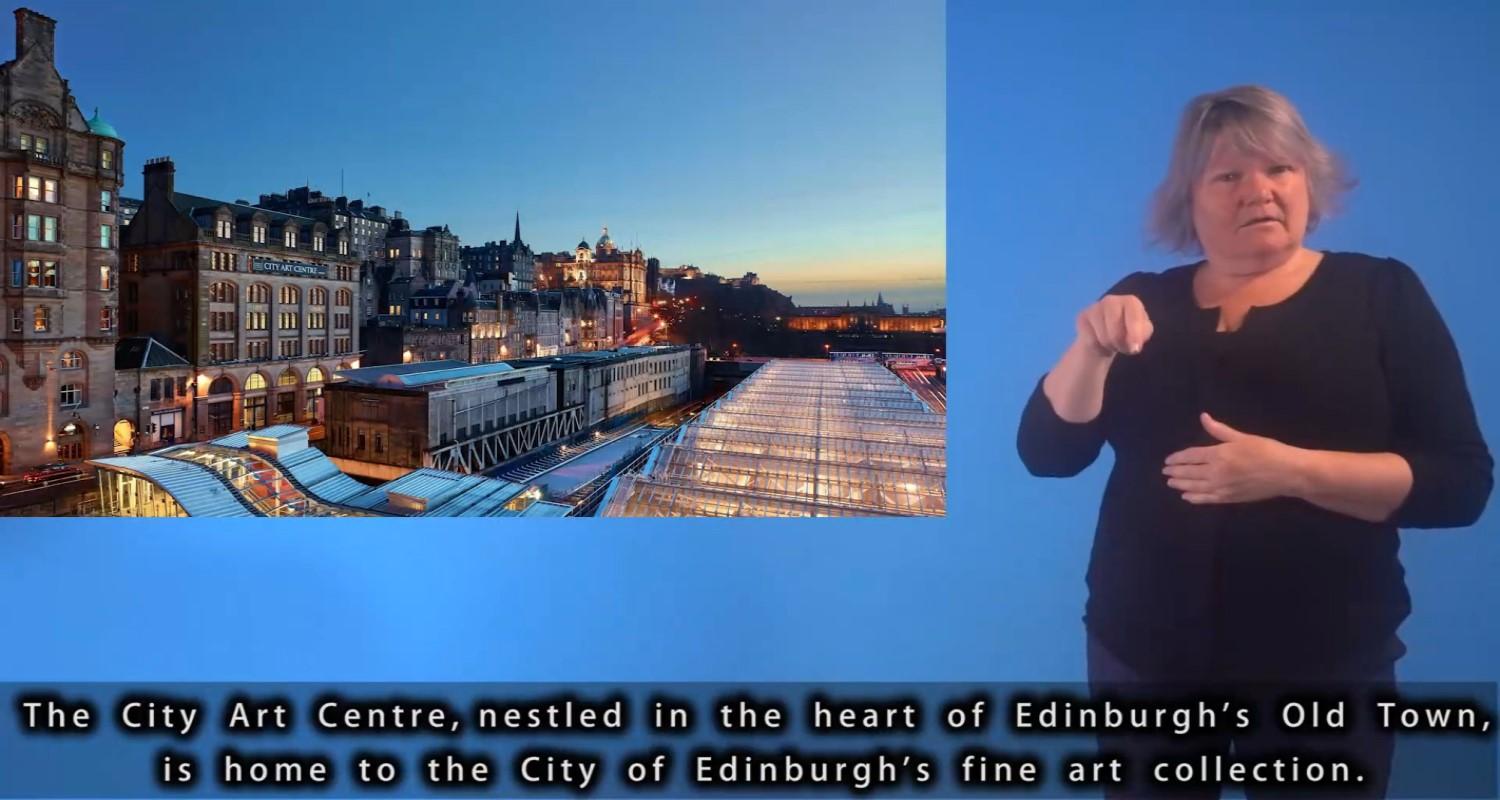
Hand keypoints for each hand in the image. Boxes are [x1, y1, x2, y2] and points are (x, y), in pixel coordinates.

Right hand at [1076, 294, 1153, 357]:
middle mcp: (1111, 300)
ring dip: (1109, 346)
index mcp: (1131, 302)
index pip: (1134, 317)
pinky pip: (1090, 340)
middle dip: (1120, 344)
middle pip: (1115, 330)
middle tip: (1123, 348)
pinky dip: (1097, 347)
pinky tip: (1100, 342)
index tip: (1135, 348)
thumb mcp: (1142, 333)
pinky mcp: (1082, 317)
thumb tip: (1134, 344)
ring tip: (1112, 344)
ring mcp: (1094, 307)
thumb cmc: (1128, 331)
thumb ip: (1143, 335)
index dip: (1135, 334)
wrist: (1105, 334)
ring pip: (1103, 337)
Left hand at [1162, 413, 1303, 504]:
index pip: (1191, 456)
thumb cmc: (1267, 451)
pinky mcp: (1230, 498)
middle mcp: (1216, 472)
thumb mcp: (1242, 437)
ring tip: (1170, 483)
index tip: (1168, 460)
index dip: (1178, 458)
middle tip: (1165, 472)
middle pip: (1189, 473)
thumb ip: (1219, 430)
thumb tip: (1203, 417)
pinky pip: (1207, 499)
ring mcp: (1222, 487)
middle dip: (1176, 472)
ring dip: (1181, 485)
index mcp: (1219, 454)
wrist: (1286, 473)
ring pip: (1195, 487)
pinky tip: (1187, 497)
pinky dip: (1195, 498)